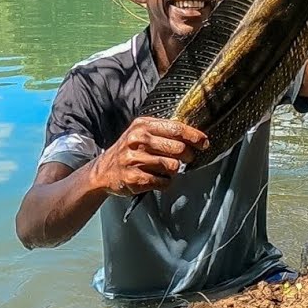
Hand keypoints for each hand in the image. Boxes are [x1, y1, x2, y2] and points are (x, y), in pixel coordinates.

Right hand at [89, 117, 208, 196]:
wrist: (103, 172)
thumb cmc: (129, 151)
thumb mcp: (141, 132)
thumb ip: (163, 130)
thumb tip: (193, 135)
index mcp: (142, 126)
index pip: (176, 128)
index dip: (194, 136)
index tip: (204, 142)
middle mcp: (137, 140)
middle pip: (178, 149)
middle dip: (188, 156)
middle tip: (186, 159)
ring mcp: (134, 160)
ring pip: (173, 166)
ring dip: (175, 170)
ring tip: (166, 169)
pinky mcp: (134, 178)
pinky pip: (164, 182)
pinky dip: (165, 182)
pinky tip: (157, 179)